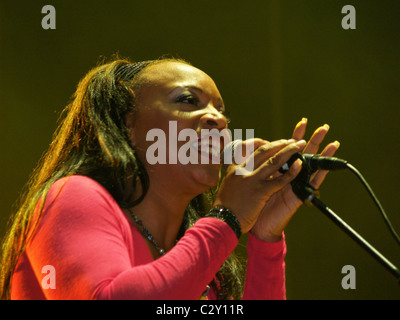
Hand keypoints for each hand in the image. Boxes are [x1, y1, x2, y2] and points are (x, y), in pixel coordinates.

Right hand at [214, 139, 306, 233]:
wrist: (223, 220)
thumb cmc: (225, 206)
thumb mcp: (227, 184)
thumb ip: (235, 174)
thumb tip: (242, 168)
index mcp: (234, 168)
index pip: (247, 148)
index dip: (260, 142)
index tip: (270, 142)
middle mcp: (243, 170)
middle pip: (264, 151)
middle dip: (279, 144)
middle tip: (291, 141)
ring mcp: (252, 180)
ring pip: (273, 161)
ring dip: (288, 151)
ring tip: (299, 145)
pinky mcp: (260, 192)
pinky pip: (279, 180)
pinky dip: (291, 172)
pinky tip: (299, 165)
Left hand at [250, 118, 339, 241]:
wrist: (257, 225)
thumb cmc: (253, 204)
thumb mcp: (252, 181)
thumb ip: (256, 167)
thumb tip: (250, 149)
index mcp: (278, 171)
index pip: (288, 149)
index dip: (295, 136)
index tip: (303, 122)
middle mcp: (289, 176)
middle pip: (304, 155)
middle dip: (313, 140)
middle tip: (324, 127)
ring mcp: (295, 185)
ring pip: (312, 167)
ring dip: (323, 155)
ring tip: (333, 142)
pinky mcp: (298, 197)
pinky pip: (311, 184)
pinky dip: (317, 174)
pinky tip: (324, 164)